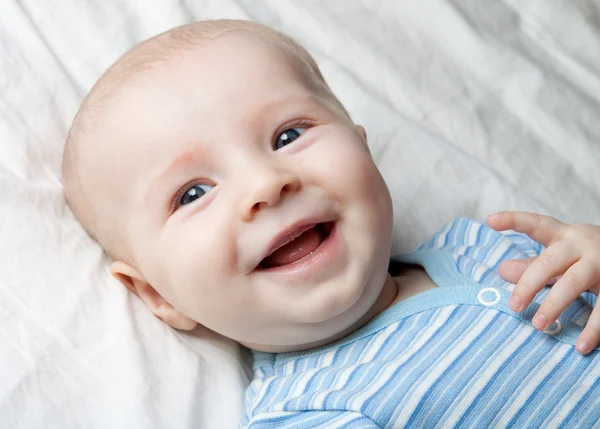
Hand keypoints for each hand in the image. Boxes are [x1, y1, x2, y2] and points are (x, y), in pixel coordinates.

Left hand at [487, 211, 599, 354]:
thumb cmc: (588, 256)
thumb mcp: (562, 255)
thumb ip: (532, 264)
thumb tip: (501, 270)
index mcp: (564, 236)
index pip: (536, 224)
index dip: (513, 220)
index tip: (490, 220)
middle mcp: (582, 246)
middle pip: (550, 261)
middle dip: (529, 283)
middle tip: (514, 305)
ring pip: (574, 283)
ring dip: (554, 305)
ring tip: (538, 325)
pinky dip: (593, 329)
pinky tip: (581, 346)